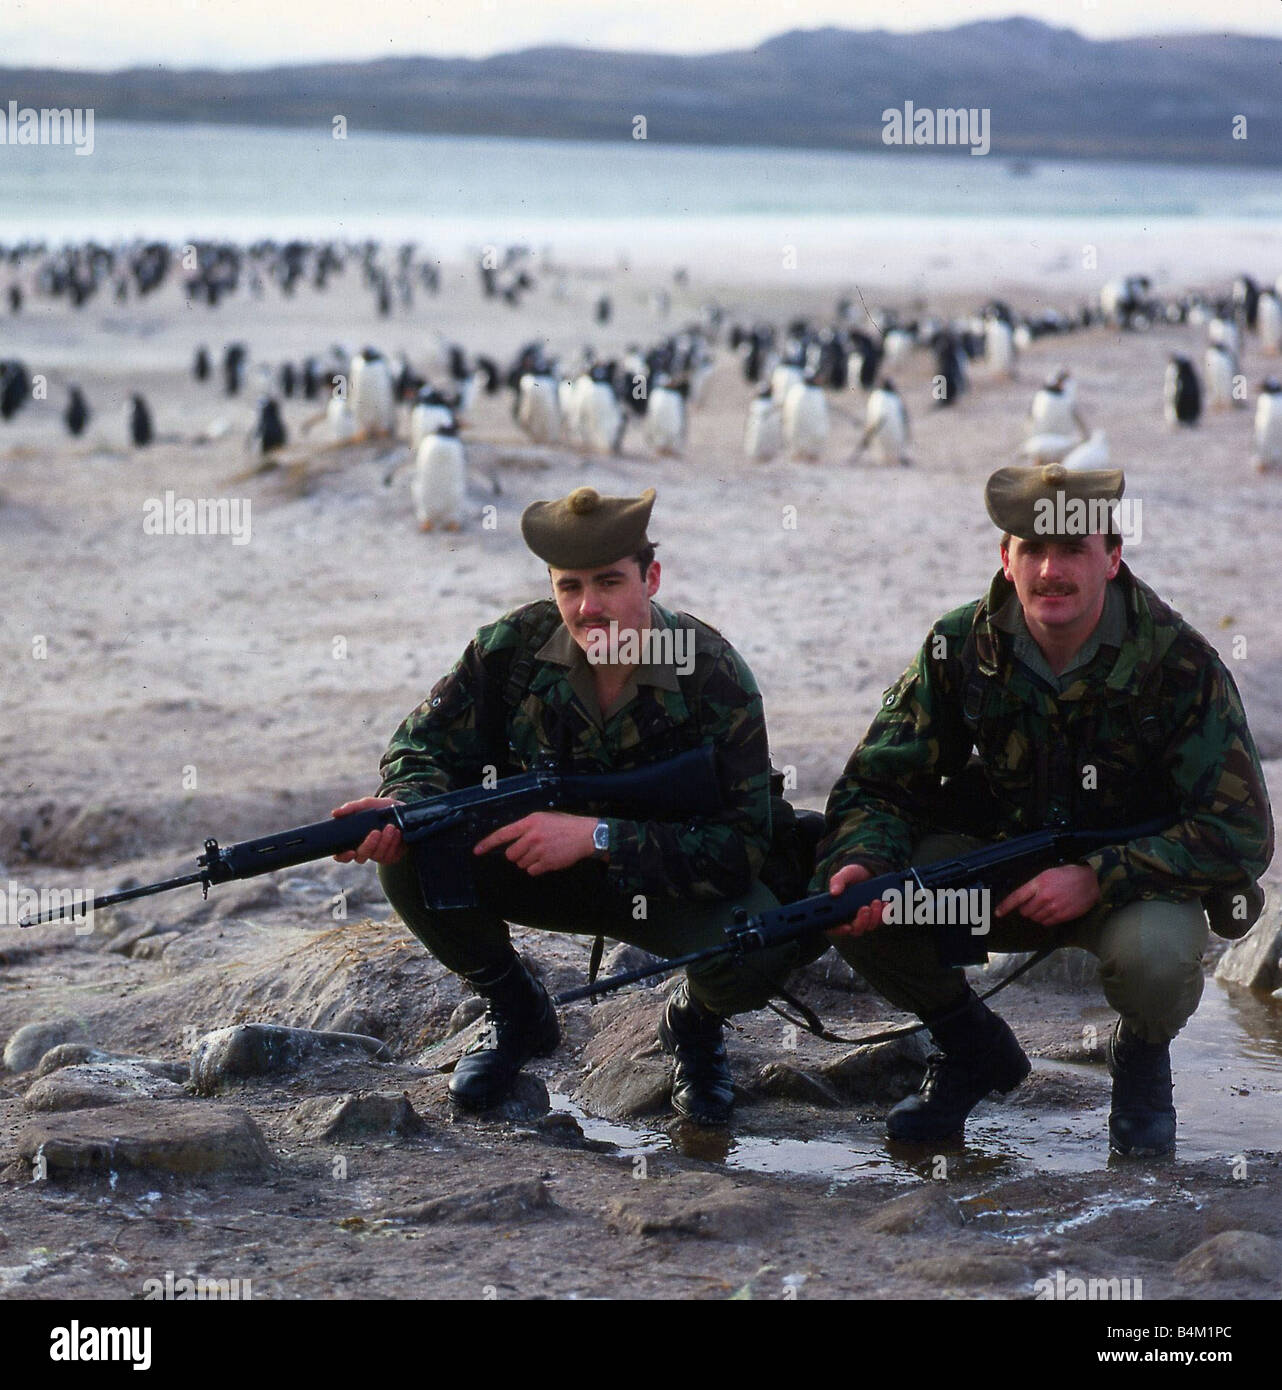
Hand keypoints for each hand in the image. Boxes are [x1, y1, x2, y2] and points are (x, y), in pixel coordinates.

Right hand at [330, 796, 404, 864]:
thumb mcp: (368, 804)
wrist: (403, 811)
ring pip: (377, 856)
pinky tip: (398, 833)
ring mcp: (377, 855)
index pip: (341, 855)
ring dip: (384, 841)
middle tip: (377, 831)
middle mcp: (364, 850)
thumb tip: (335, 813)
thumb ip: (352, 807)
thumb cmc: (381, 808)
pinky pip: (390, 855)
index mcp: (353, 840)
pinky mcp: (391, 857)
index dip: (343, 856)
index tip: (351, 851)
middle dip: (369, 845)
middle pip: (360, 857)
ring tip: (391, 827)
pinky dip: (394, 843)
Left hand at [473, 812, 596, 875]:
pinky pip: (532, 871)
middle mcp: (532, 836)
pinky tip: (548, 860)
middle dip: (517, 855)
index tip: (477, 851)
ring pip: (521, 863)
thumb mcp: (544, 818)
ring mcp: (539, 850)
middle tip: (530, 850)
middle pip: (510, 854)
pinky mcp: (547, 862)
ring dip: (528, 861)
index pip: (503, 834)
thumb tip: (512, 840)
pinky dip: (537, 868)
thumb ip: (527, 827)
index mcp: (530, 822)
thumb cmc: (565, 825)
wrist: (586, 835)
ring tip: (543, 853)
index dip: (488, 843)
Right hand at [824, 862, 886, 939]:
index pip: (834, 927)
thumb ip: (837, 881)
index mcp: (838, 911)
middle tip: (865, 907)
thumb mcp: (845, 874)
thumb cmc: (853, 876)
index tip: (847, 926)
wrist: (869, 872)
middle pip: (856, 929)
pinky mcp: (878, 916)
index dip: (840, 930)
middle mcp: (851, 919)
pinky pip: (883, 920)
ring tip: (877, 901)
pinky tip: (887, 904)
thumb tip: (833, 892)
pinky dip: (885, 914)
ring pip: (870, 926)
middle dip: (862, 921)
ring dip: (875, 916)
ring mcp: (866, 919)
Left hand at [995, 864, 1099, 925]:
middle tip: (1035, 903)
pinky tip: (1053, 911)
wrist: (1089, 880)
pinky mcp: (1063, 916)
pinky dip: (1046, 920)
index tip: (998, 913)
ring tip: (1046, 906)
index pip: (1017, 897)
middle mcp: (1044, 897)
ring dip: (1037, 915)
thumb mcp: (1046, 875)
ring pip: (1035, 919)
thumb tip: (1021, 900)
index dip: (1005, 906)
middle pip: (1025, 912)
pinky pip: (1047, 923)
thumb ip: (1033, 887)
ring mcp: (1054, 907)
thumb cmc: (1066, 875)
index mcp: (1038, 883)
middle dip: (1026, 909)